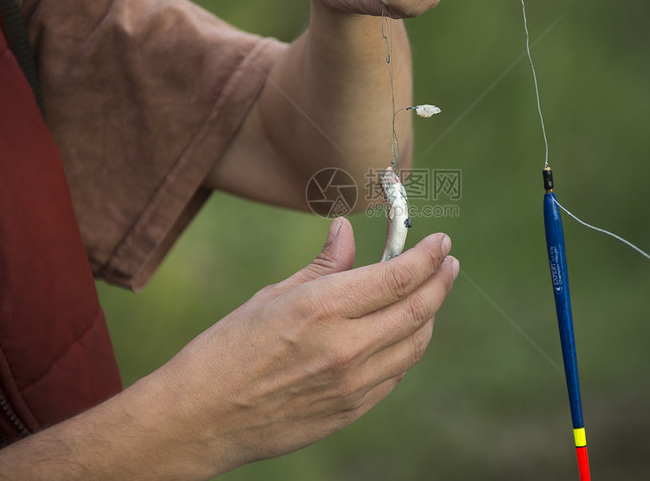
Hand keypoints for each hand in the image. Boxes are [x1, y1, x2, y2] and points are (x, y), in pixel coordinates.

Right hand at [155, 217, 458, 472]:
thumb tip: (347, 231)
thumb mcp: (273, 296)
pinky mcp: (350, 411)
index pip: (398, 277)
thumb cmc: (227, 349)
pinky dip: (406, 348)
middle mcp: (346, 347)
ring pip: (415, 345)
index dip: (427, 256)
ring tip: (427, 296)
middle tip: (448, 263)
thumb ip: (322, 265)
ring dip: (428, 315)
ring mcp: (352, 385)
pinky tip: (399, 334)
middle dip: (441, 281)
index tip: (440, 242)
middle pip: (418, 309)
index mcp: (323, 308)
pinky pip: (395, 374)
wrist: (200, 419)